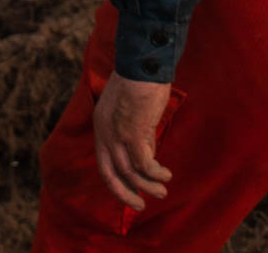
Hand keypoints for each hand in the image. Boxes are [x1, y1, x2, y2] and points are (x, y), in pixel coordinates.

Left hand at [92, 72, 175, 210]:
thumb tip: (149, 153)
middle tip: (141, 205)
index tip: (131, 192)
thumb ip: (139, 132)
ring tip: (162, 191)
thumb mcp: (135, 110)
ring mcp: (117, 135)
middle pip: (112, 174)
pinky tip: (166, 175)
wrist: (143, 63)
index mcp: (101, 126)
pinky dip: (155, 173)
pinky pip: (145, 164)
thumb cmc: (143, 80)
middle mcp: (105, 134)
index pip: (105, 163)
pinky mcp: (134, 133)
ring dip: (147, 186)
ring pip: (130, 172)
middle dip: (126, 194)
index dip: (117, 182)